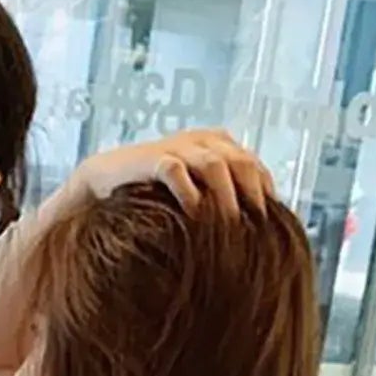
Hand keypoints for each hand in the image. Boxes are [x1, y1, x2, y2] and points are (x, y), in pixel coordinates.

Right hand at [75, 130, 273, 217]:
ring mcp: (176, 147)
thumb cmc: (153, 195)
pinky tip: (193, 215)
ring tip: (229, 227)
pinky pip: (175, 171)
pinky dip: (188, 194)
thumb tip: (253, 235)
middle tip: (256, 229)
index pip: (254, 166)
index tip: (270, 226)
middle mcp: (201, 141)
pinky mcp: (151, 159)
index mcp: (217, 144)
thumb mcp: (194, 192)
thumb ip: (220, 201)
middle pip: (241, 162)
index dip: (265, 194)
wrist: (105, 183)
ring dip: (225, 198)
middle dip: (251, 196)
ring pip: (214, 165)